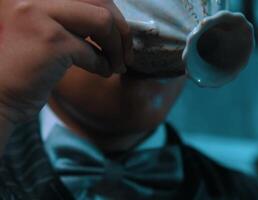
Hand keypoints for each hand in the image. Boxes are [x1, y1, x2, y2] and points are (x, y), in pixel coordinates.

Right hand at [0, 0, 132, 122]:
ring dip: (117, 48)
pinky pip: (92, 52)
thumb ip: (73, 20)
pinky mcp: (50, 41)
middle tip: (127, 54)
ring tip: (118, 65)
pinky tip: (102, 73)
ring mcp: (40, 14)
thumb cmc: (24, 67)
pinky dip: (103, 65)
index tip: (121, 35)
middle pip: (100, 1)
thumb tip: (114, 21)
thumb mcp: (47, 31)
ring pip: (102, 21)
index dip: (112, 13)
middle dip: (122, 30)